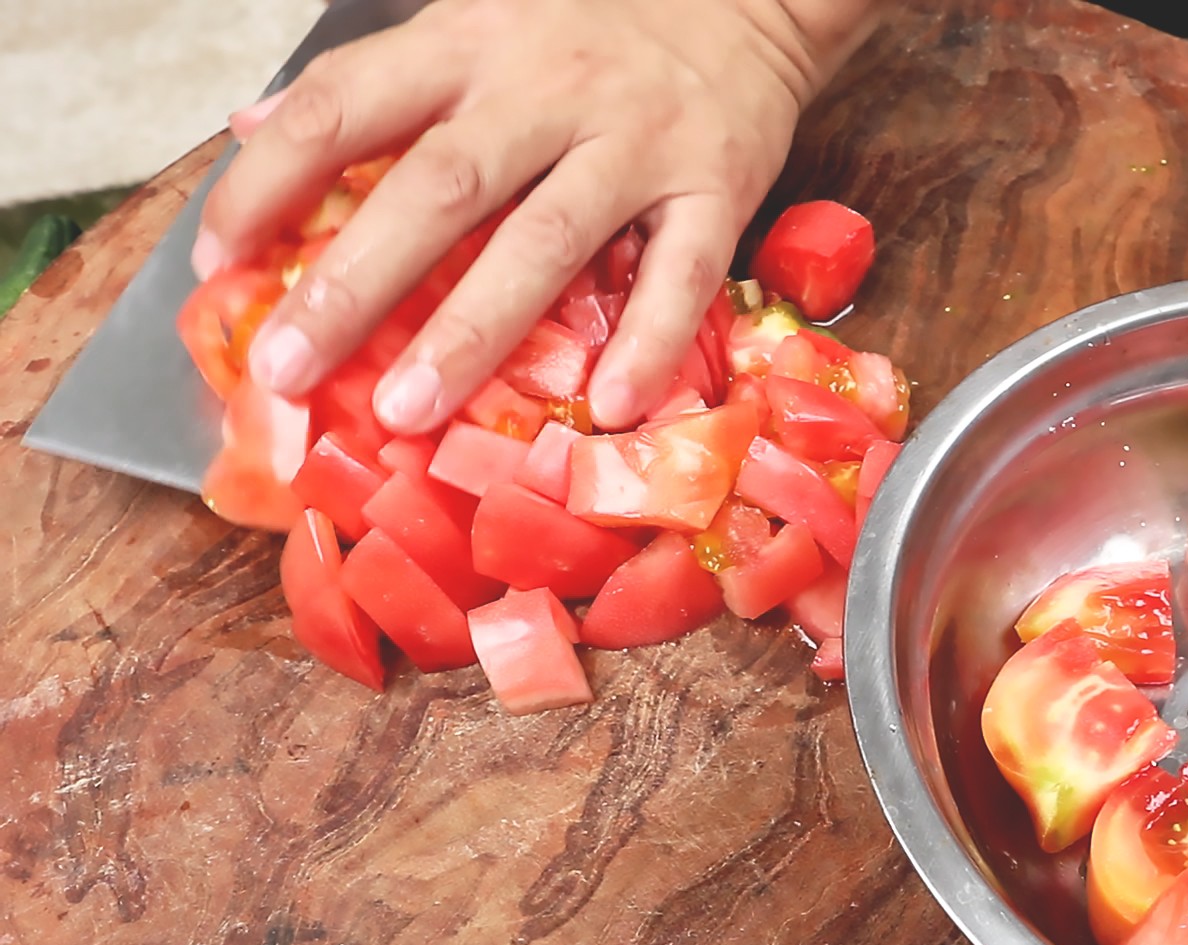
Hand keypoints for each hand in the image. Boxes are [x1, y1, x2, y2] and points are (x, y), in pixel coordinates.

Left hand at [198, 0, 877, 432]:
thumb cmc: (593, 26)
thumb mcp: (474, 21)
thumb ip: (377, 79)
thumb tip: (254, 127)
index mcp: (471, 45)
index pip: (347, 106)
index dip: (271, 181)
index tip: (219, 262)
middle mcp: (547, 90)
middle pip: (438, 188)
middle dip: (354, 284)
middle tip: (288, 370)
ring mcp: (635, 143)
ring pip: (546, 241)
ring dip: (473, 332)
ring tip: (409, 410)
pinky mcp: (715, 187)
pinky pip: (681, 275)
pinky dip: (648, 344)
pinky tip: (608, 407)